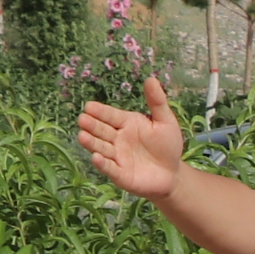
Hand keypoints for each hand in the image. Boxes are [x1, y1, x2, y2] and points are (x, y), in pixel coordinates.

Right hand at [77, 74, 187, 199]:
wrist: (172, 173)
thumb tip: (151, 78)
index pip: (111, 115)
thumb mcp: (165, 121)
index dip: (100, 112)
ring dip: (92, 143)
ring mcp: (117, 157)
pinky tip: (96, 157)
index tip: (89, 106)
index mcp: (127, 123)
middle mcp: (118, 139)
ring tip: (82, 136)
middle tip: (82, 119)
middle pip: (102, 131)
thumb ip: (157, 102)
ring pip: (102, 148)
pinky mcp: (120, 174)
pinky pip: (110, 168)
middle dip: (92, 125)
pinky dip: (103, 164)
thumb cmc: (167, 145)